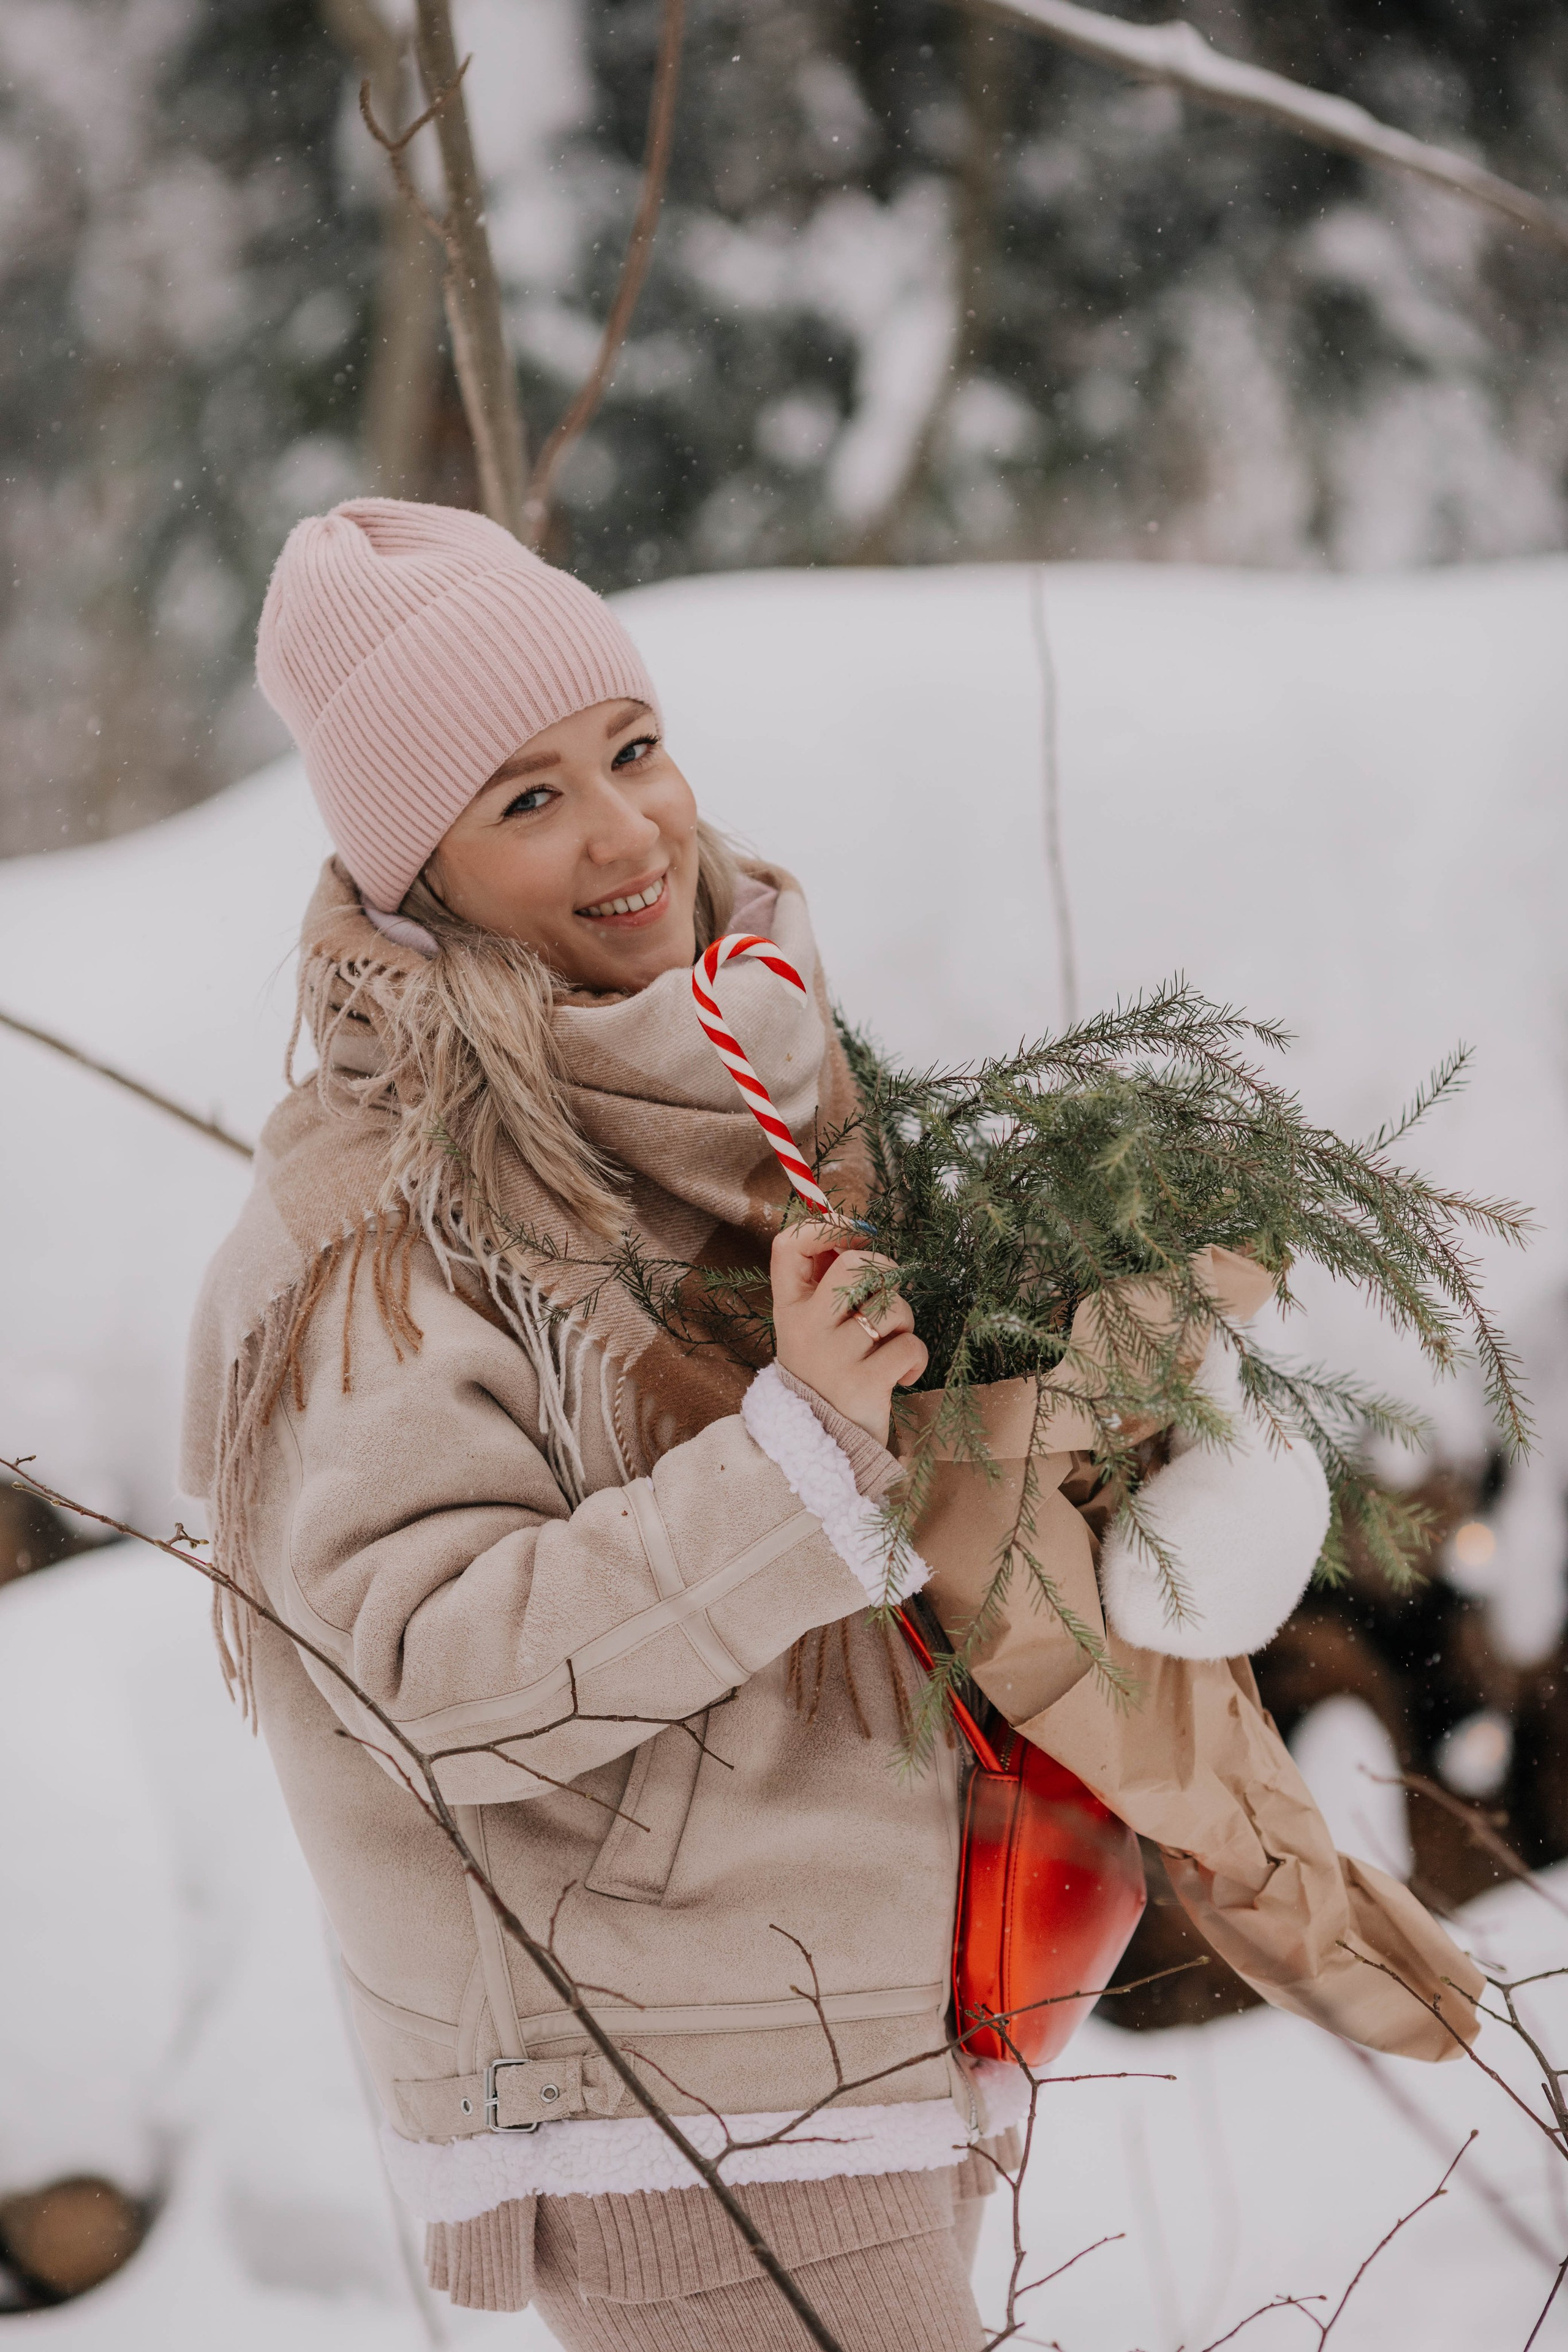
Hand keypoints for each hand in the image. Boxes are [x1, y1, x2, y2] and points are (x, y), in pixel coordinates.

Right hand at [770, 1221, 927, 1440]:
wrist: (820, 1449)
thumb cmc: (826, 1376)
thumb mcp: (811, 1330)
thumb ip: (825, 1286)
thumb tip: (855, 1233)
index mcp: (789, 1310)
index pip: (789, 1246)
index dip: (826, 1226)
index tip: (857, 1232)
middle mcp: (805, 1328)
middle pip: (852, 1264)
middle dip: (885, 1269)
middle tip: (887, 1293)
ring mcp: (834, 1356)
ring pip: (889, 1304)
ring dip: (904, 1319)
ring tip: (891, 1343)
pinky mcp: (865, 1383)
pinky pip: (909, 1345)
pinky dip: (915, 1357)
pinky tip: (902, 1374)